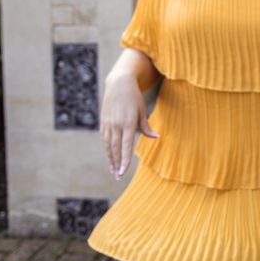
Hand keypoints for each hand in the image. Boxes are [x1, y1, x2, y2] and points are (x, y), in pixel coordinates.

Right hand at [99, 49, 159, 178]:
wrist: (118, 84)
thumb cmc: (134, 97)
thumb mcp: (142, 110)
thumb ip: (146, 126)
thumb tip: (156, 137)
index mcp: (128, 122)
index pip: (126, 146)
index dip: (124, 160)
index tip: (123, 172)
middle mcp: (116, 125)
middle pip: (116, 148)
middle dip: (117, 163)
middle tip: (118, 177)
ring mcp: (108, 123)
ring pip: (108, 145)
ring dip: (110, 159)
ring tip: (113, 171)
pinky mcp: (104, 122)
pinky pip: (104, 139)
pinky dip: (107, 149)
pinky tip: (109, 157)